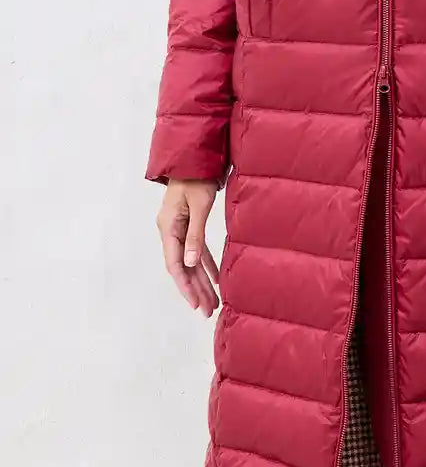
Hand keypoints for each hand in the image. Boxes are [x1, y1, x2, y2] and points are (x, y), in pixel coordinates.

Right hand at [156, 179, 220, 315]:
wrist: (196, 156)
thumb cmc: (197, 177)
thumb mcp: (199, 205)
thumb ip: (195, 234)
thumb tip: (190, 263)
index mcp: (169, 227)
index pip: (175, 264)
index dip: (185, 286)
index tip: (196, 304)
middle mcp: (171, 230)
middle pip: (182, 267)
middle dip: (195, 289)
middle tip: (207, 310)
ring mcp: (180, 227)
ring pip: (190, 260)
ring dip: (201, 280)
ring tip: (213, 301)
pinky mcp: (189, 223)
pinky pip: (197, 249)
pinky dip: (206, 263)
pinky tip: (216, 278)